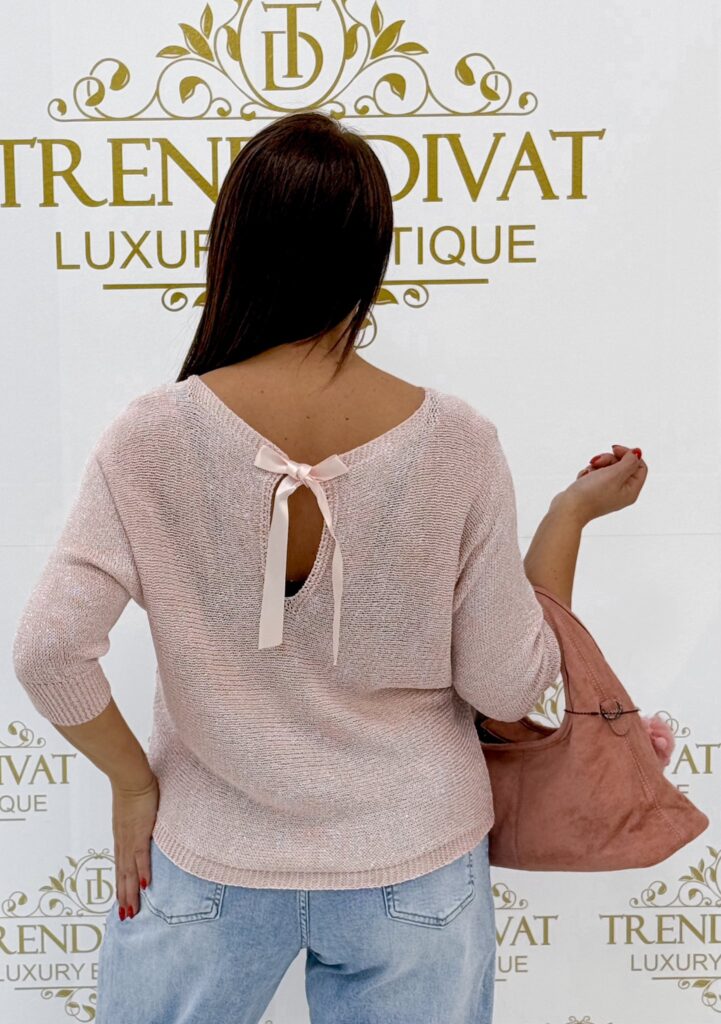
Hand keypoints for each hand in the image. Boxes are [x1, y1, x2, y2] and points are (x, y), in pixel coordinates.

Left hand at [111, 772, 158, 920]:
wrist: (130, 775)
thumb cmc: (134, 786)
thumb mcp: (135, 809)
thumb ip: (140, 820)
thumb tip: (146, 823)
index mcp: (122, 837)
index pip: (121, 866)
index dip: (121, 884)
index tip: (122, 900)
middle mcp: (123, 842)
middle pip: (123, 874)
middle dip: (124, 896)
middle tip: (126, 916)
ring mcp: (130, 838)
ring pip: (129, 871)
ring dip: (130, 892)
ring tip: (131, 911)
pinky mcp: (140, 832)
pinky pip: (141, 856)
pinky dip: (142, 871)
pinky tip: (144, 885)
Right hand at [553, 443, 647, 524]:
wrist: (568, 509)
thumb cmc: (591, 494)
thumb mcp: (615, 474)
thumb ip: (629, 461)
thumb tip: (637, 452)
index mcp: (630, 491)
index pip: (639, 466)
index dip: (628, 454)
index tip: (614, 449)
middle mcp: (621, 493)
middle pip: (622, 465)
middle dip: (609, 459)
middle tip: (597, 462)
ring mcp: (607, 492)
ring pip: (608, 468)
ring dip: (597, 465)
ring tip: (588, 472)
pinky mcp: (594, 492)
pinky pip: (596, 475)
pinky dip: (589, 473)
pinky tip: (583, 479)